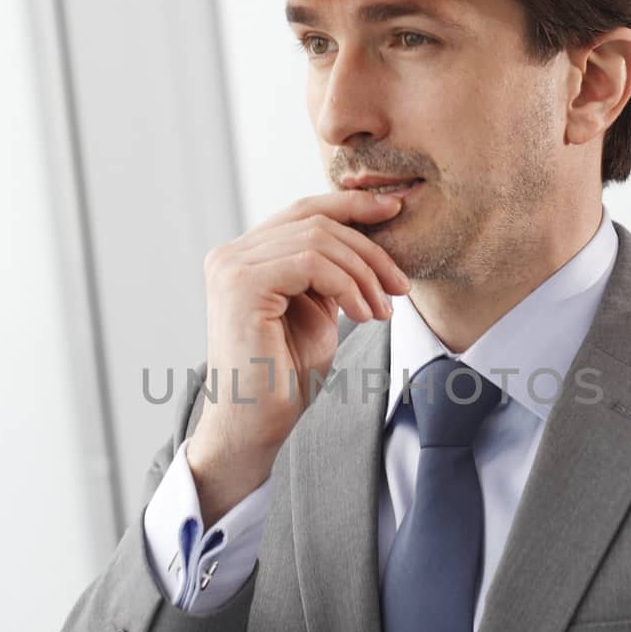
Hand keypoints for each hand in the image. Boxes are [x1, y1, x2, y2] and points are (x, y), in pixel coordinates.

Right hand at [193, 188, 409, 463]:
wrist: (255, 426)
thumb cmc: (284, 377)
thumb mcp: (316, 310)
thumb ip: (328, 271)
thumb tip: (365, 232)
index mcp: (244, 256)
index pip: (304, 211)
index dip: (351, 205)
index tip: (395, 210)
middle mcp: (231, 255)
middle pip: (315, 220)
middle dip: (369, 250)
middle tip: (400, 287)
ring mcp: (232, 267)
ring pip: (318, 239)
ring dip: (363, 274)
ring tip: (381, 312)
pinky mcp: (241, 285)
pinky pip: (310, 263)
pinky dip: (347, 286)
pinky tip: (362, 317)